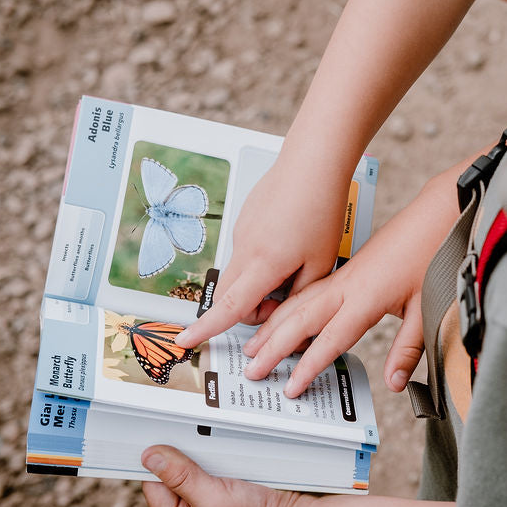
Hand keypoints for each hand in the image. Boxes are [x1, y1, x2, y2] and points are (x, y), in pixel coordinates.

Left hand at [142, 445, 308, 506]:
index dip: (156, 462)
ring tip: (210, 444)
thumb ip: (181, 477)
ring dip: (201, 455)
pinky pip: (214, 470)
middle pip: (173, 476)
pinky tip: (224, 451)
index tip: (159, 435)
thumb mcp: (213, 498)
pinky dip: (217, 458)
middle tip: (188, 433)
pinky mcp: (228, 494)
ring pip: (194, 470)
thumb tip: (149, 456)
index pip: (154, 486)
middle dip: (181, 456)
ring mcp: (210, 506)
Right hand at [174, 159, 349, 348]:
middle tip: (282, 302)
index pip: (229, 307)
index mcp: (264, 264)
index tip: (185, 342)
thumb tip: (288, 319)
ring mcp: (242, 233)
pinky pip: (246, 252)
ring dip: (258, 284)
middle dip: (249, 310)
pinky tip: (289, 243)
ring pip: (239, 274)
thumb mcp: (321, 263)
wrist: (312, 164)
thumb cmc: (320, 210)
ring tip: (294, 265)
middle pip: (230, 295)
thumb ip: (301, 296)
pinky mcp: (245, 221)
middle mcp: (245, 249)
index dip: (206, 328)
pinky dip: (261, 262)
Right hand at [245, 171, 462, 397]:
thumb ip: (407, 349)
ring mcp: (343, 274)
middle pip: (300, 318)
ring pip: (297, 301)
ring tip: (253, 344)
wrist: (434, 215)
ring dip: (272, 324)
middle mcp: (347, 285)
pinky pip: (306, 290)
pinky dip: (285, 304)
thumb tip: (395, 382)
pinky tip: (277, 313)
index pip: (331, 338)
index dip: (310, 365)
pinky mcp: (345, 268)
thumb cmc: (431, 254)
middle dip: (273, 345)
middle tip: (252, 368)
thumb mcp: (427, 308)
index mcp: (366, 296)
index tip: (293, 386)